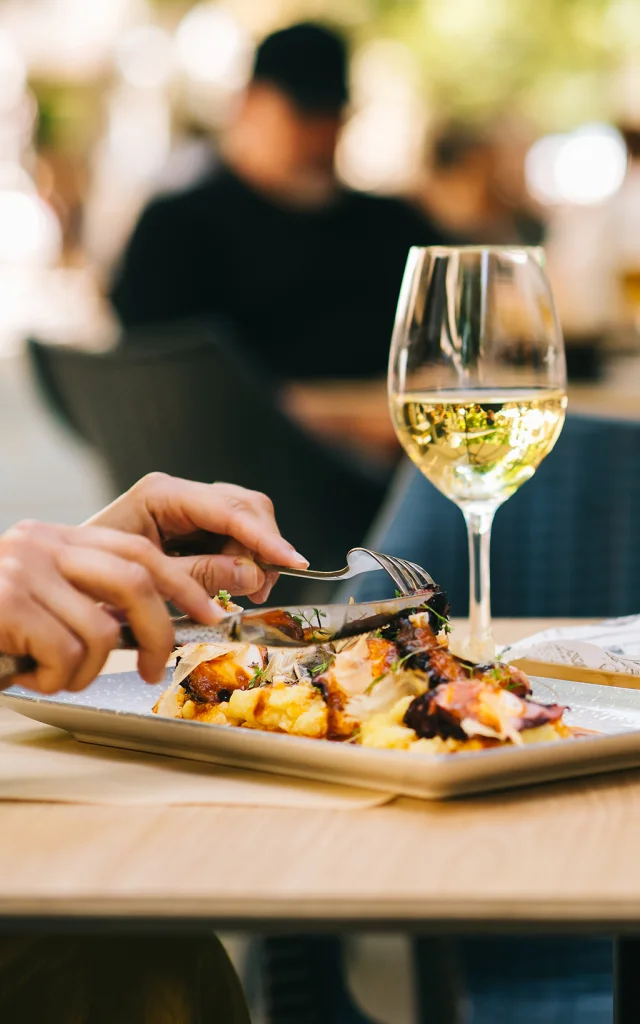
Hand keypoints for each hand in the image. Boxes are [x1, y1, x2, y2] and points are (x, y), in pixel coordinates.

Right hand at [0, 520, 225, 693]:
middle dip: (160, 631)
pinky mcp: (6, 602)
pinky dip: (57, 679)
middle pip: (136, 580)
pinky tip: (30, 676)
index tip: (209, 614)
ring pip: (101, 629)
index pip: (139, 550)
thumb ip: (88, 599)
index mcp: (56, 538)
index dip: (181, 584)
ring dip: (88, 670)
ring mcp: (22, 570)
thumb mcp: (42, 600)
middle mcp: (42, 544)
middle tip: (156, 670)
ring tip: (56, 675)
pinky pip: (66, 654)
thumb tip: (157, 627)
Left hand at [86, 474, 307, 603]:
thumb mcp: (148, 582)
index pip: (228, 508)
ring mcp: (187, 508)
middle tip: (258, 591)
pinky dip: (241, 562)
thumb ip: (202, 576)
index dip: (265, 536)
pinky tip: (230, 587)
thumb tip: (254, 574)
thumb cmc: (93, 580)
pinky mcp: (193, 526)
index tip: (292, 561)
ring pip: (246, 522)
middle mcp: (178, 493)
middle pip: (246, 507)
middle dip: (262, 548)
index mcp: (161, 494)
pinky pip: (233, 537)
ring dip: (254, 559)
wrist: (66, 586)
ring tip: (241, 595)